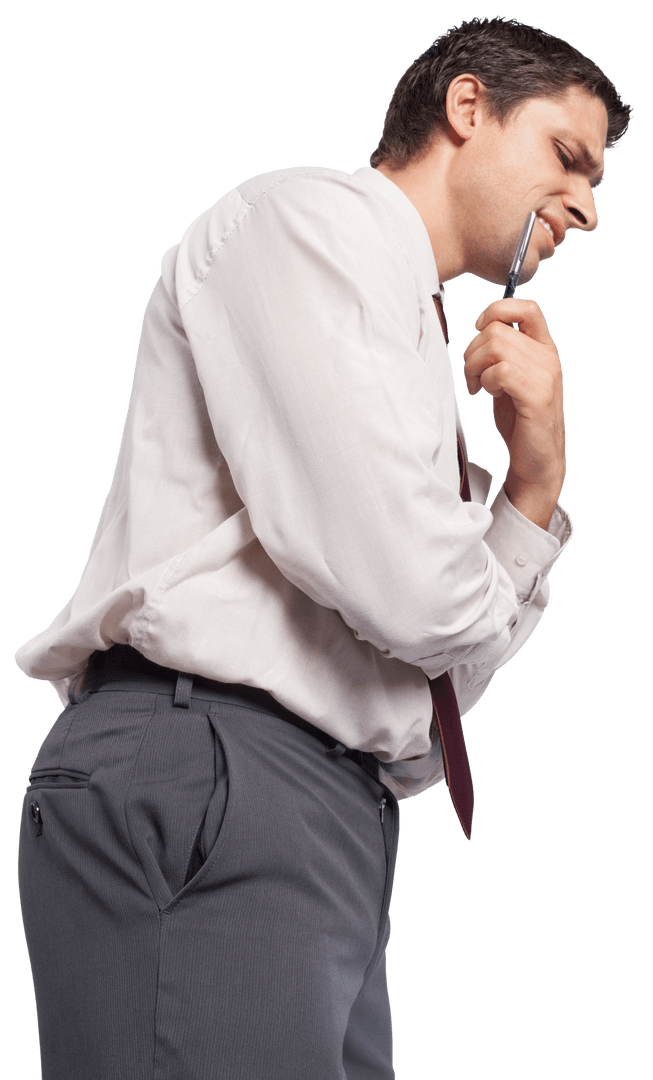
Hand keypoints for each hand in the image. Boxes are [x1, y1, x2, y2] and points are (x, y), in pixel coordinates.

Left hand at [463, 299, 565, 529]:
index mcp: (544, 348)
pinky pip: (501, 371)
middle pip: (497, 329)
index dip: (496, 310)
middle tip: (471, 376)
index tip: (479, 331)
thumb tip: (480, 330)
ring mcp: (545, 376)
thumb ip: (503, 353)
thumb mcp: (511, 378)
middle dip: (472, 351)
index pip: (526, 307)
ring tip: (478, 386)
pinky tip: (488, 394)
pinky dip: (485, 381)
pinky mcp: (537, 396)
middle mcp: (548, 357)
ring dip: (475, 366)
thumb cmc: (520, 420)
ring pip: (496, 346)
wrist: (536, 460)